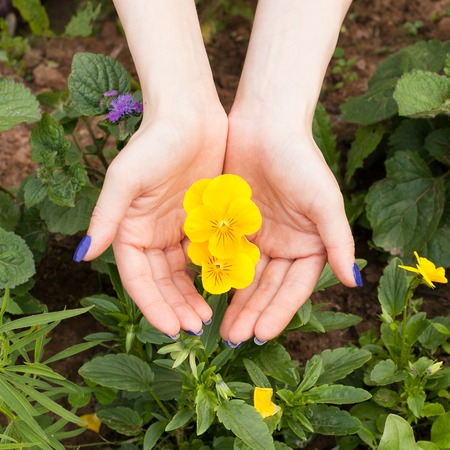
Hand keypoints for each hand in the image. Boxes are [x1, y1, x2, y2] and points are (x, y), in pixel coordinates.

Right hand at [81, 109, 227, 335]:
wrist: (189, 115)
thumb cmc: (155, 142)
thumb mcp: (127, 178)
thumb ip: (107, 216)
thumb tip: (84, 254)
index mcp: (131, 230)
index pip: (138, 278)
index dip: (152, 305)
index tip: (171, 328)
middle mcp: (152, 234)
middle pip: (161, 282)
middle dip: (176, 306)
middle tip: (196, 328)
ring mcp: (177, 229)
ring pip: (183, 274)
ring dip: (193, 296)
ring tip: (208, 318)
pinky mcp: (201, 221)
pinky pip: (205, 255)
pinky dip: (211, 273)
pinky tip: (224, 289)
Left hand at [220, 114, 356, 344]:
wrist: (265, 125)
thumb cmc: (299, 160)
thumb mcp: (323, 201)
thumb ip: (337, 241)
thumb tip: (354, 281)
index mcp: (308, 245)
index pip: (294, 287)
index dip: (279, 311)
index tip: (261, 334)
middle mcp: (284, 245)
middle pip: (266, 288)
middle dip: (252, 313)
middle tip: (234, 338)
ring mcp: (258, 237)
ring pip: (245, 277)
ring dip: (234, 302)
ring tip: (220, 327)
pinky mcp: (234, 226)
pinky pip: (225, 256)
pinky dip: (218, 275)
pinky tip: (207, 294)